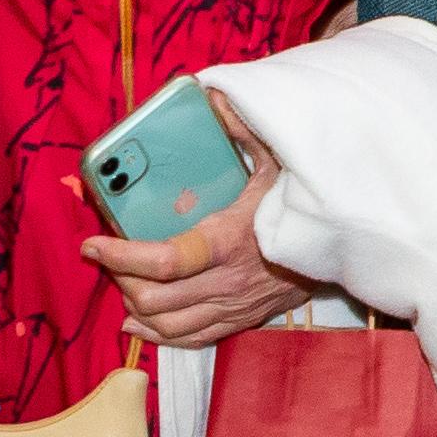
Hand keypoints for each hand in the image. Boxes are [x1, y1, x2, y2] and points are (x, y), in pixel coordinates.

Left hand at [82, 96, 326, 345]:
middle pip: (155, 299)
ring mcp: (233, 305)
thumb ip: (245, 129)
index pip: (162, 261)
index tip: (92, 243)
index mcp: (228, 241)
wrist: (344, 246)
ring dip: (136, 307)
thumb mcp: (280, 160)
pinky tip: (138, 320)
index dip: (120, 256)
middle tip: (107, 257)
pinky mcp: (241, 319)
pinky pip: (190, 338)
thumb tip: (213, 97)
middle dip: (121, 278)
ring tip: (121, 283)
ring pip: (167, 325)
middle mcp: (226, 281)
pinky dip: (157, 333)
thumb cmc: (305, 200)